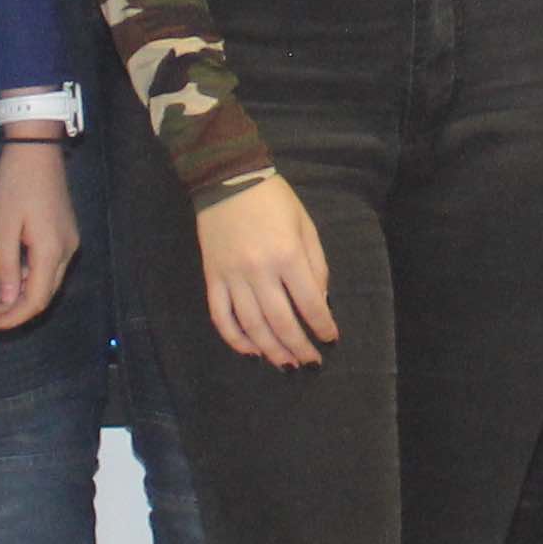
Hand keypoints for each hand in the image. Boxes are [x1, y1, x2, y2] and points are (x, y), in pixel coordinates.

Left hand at [0, 141, 77, 329]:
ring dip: (11, 292)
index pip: (36, 299)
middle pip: (40, 294)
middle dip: (8, 308)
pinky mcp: (60, 234)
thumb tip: (10, 300)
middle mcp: (65, 251)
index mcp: (52, 250)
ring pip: (40, 281)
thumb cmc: (16, 183)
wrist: (35, 148)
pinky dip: (19, 276)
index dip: (12, 317)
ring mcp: (65, 242)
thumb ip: (8, 266)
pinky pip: (40, 266)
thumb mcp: (4, 226)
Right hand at [194, 175, 336, 369]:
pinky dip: (235, 339)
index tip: (330, 338)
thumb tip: (320, 302)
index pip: (310, 303)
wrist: (227, 179)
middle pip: (282, 322)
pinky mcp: (212, 278)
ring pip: (252, 326)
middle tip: (311, 361)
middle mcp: (259, 271)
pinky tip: (251, 350)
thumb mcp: (305, 226)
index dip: (322, 326)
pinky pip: (221, 317)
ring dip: (272, 350)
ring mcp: (232, 277)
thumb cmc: (274, 200)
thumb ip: (316, 265)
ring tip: (287, 364)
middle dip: (299, 347)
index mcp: (287, 256)